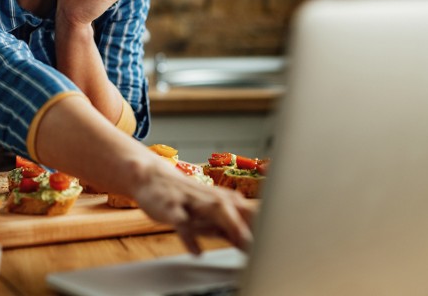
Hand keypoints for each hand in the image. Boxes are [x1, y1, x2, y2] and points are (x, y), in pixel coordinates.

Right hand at [133, 161, 256, 254]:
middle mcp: (211, 198)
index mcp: (224, 199)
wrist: (151, 176)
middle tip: (266, 245)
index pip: (251, 212)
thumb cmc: (184, 198)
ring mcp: (191, 201)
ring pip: (214, 209)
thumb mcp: (209, 212)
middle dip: (253, 225)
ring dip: (230, 224)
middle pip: (238, 209)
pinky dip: (189, 237)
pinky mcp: (171, 207)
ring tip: (241, 242)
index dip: (266, 227)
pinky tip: (197, 251)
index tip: (276, 244)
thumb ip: (231, 227)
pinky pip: (181, 222)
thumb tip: (253, 243)